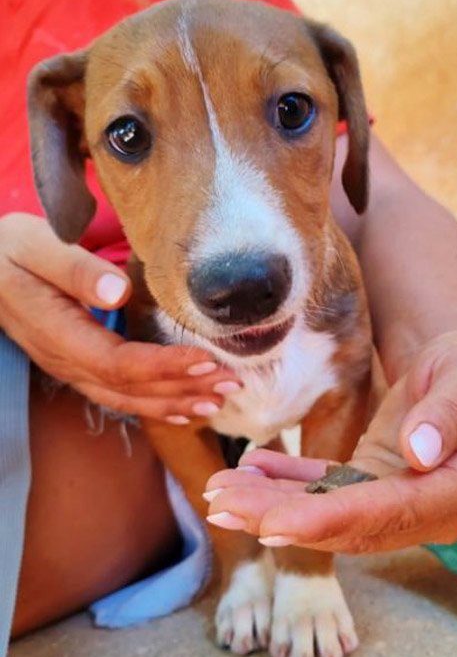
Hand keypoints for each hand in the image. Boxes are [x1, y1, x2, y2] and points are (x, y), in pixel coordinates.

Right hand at [0, 213, 239, 418]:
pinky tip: (184, 410)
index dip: (165, 367)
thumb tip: (118, 291)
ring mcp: (73, 368)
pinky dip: (156, 405)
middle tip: (233, 383)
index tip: (206, 360)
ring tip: (220, 400)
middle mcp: (68, 362)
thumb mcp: (37, 246)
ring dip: (176, 401)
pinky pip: (120, 394)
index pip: (120, 363)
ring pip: (129, 398)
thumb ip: (75, 269)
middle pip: (132, 389)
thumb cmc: (11, 251)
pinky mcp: (79, 364)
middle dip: (185, 388)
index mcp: (60, 335)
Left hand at [203, 331, 456, 551]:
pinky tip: (249, 468)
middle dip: (281, 517)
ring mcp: (397, 501)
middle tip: (221, 506)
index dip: (329, 520)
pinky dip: (286, 481)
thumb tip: (419, 453)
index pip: (389, 512)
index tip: (273, 524)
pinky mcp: (372, 485)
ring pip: (329, 511)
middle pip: (348, 522)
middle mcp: (429, 509)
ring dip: (273, 504)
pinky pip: (325, 488)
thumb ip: (448, 412)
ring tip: (221, 492)